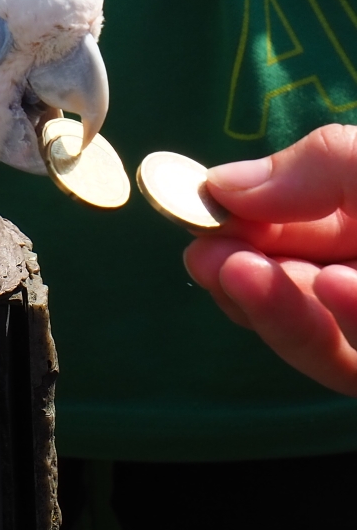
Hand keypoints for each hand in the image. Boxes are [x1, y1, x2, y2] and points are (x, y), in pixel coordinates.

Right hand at [186, 125, 356, 394]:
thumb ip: (317, 164)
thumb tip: (219, 184)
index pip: (285, 234)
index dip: (235, 226)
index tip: (190, 211)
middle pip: (289, 292)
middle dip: (243, 274)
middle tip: (205, 258)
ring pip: (317, 343)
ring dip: (277, 308)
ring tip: (241, 272)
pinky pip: (356, 365)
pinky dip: (345, 324)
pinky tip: (337, 287)